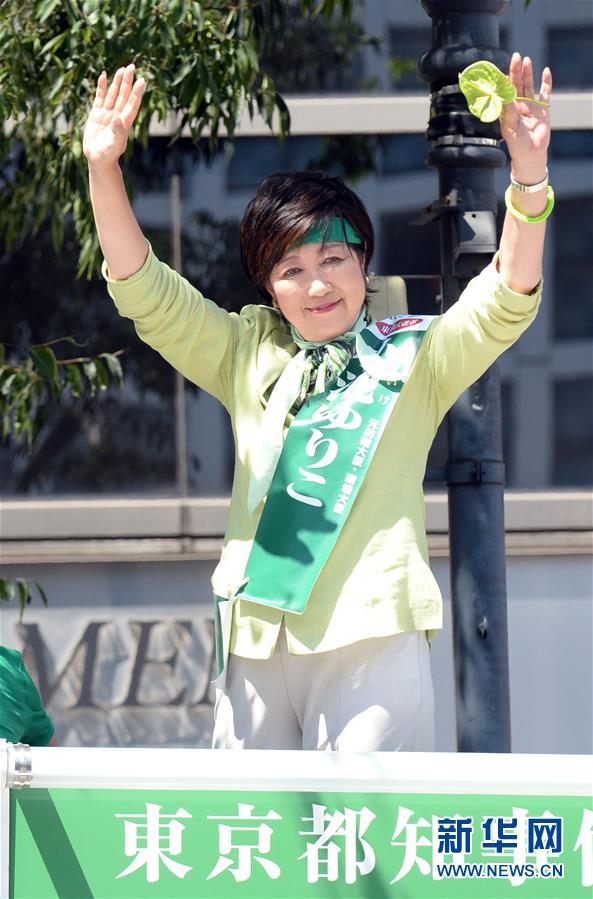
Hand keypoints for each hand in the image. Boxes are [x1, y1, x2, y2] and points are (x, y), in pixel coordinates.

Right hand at [83, 64, 144, 168]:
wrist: (98, 159)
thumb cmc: (108, 154)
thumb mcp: (114, 144)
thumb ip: (117, 132)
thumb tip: (118, 118)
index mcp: (125, 122)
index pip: (132, 104)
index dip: (137, 92)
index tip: (142, 81)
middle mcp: (117, 115)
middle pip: (124, 95)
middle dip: (128, 81)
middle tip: (132, 66)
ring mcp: (107, 113)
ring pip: (114, 94)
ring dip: (117, 82)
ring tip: (122, 69)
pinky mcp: (97, 114)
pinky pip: (100, 97)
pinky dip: (102, 87)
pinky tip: (104, 76)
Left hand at [500, 53, 551, 182]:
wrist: (531, 154)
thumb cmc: (516, 143)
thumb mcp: (509, 126)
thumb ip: (507, 110)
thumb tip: (502, 94)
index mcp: (508, 109)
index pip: (505, 90)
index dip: (503, 79)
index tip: (499, 68)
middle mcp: (518, 105)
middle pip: (517, 84)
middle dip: (516, 70)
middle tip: (516, 56)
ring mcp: (531, 106)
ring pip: (529, 85)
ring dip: (527, 73)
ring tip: (526, 60)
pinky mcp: (543, 109)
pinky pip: (545, 93)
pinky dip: (546, 82)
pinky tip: (545, 71)